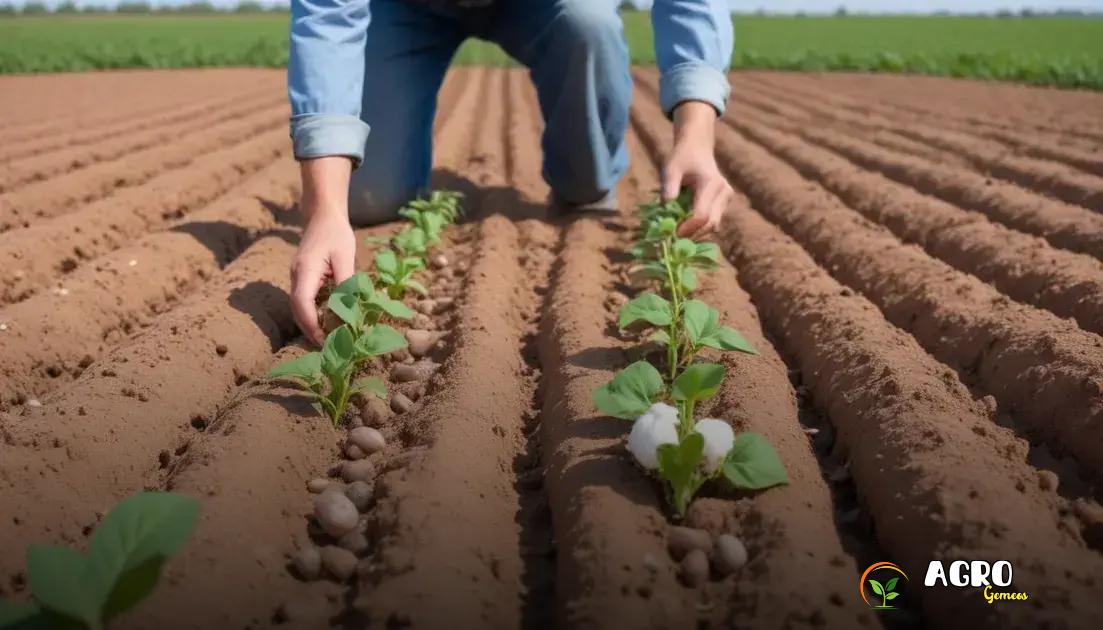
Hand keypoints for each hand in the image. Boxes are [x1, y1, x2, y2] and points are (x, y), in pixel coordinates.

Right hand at [291, 157, 355, 345]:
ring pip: (298, 307)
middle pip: (297, 310)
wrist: (322, 215)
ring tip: (328, 339)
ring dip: (310, 323)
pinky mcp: (302, 278)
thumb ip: (345, 281)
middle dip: (310, 329)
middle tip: (328, 347)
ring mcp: (297, 277)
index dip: (310, 324)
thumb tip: (348, 308)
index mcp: (305, 270)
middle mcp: (296, 276)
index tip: (323, 339)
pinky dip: (312, 314)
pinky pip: (304, 301)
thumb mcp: (345, 256)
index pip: (301, 303)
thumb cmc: (336, 233)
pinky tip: (326, 322)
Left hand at [662, 100, 734, 237]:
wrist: (697, 149)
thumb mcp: (671, 168)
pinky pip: (713, 221)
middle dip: (692, 233)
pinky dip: (700, 227)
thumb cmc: (682, 158)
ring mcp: (726, 198)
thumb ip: (670, 185)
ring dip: (696, 232)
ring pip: (713, 225)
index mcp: (711, 183)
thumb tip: (667, 205)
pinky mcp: (724, 204)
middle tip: (673, 238)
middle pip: (710, 223)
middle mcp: (724, 192)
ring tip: (677, 233)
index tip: (672, 233)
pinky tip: (685, 227)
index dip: (688, 227)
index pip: (702, 214)